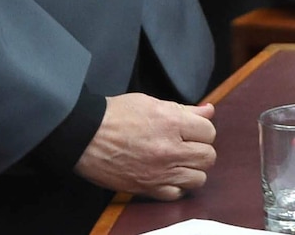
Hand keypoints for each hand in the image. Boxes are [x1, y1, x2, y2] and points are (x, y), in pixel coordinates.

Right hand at [74, 93, 215, 199]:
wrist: (86, 136)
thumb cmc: (114, 115)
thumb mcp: (149, 101)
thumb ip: (183, 108)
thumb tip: (208, 110)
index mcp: (170, 121)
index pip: (209, 131)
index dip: (201, 129)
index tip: (192, 128)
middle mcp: (170, 148)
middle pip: (208, 156)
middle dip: (200, 148)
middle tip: (186, 144)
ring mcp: (161, 172)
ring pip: (199, 178)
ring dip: (192, 169)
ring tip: (178, 160)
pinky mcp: (150, 189)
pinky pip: (179, 194)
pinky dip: (177, 186)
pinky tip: (167, 174)